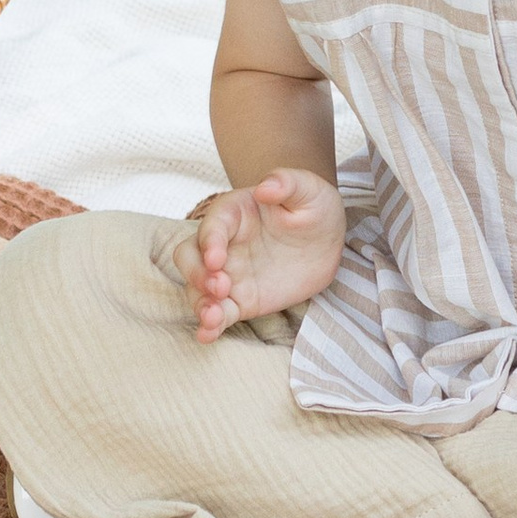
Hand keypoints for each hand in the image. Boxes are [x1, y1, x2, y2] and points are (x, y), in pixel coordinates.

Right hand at [176, 170, 346, 339]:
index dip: (210, 241)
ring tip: (213, 317)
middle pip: (189, 257)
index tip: (218, 259)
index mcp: (234, 213)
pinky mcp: (239, 300)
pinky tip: (208, 335)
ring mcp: (228, 274)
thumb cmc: (314, 208)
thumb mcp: (310, 189)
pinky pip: (218, 313)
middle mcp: (223, 244)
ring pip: (198, 289)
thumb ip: (287, 182)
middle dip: (197, 274)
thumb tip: (266, 187)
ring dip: (200, 303)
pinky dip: (209, 326)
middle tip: (220, 287)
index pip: (212, 225)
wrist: (327, 241)